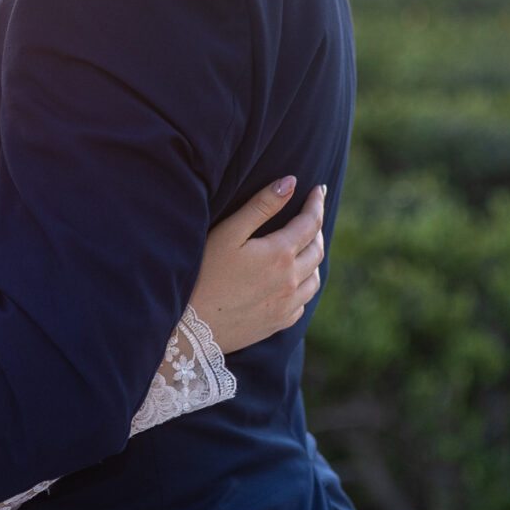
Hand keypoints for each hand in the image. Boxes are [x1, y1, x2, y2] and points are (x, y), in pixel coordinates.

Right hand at [186, 176, 327, 354]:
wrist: (190, 327)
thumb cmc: (203, 274)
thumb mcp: (228, 233)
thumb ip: (261, 206)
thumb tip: (290, 182)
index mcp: (280, 254)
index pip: (311, 222)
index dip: (316, 203)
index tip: (319, 189)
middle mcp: (291, 281)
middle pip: (317, 249)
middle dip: (316, 228)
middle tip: (309, 216)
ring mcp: (287, 305)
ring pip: (315, 278)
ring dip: (314, 259)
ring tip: (304, 247)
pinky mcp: (278, 323)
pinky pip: (303, 302)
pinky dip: (304, 286)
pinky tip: (292, 282)